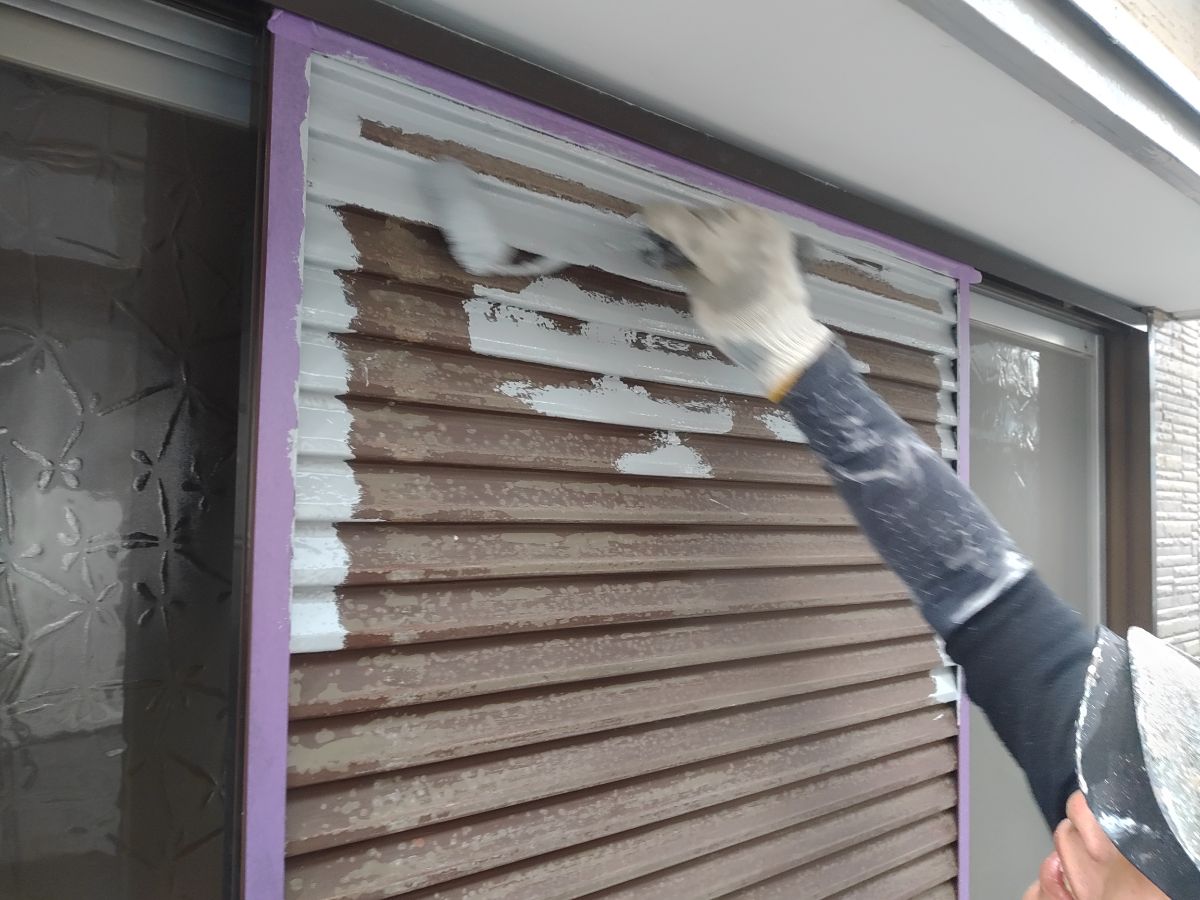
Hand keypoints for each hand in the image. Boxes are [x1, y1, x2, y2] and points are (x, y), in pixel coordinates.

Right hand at [641, 203, 831, 399]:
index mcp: (711, 246)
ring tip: (708, 243)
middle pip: (699, 213)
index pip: (674, 216)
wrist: (784, 332)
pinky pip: (747, 217)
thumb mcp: (700, 300)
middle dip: (686, 224)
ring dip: (711, 224)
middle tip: (679, 240)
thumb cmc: (736, 324)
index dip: (658, 218)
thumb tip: (672, 257)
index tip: (649, 222)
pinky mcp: (777, 229)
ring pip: (723, 211)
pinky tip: (732, 242)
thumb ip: (686, 271)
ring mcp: (760, 224)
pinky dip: (735, 226)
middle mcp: (735, 226)